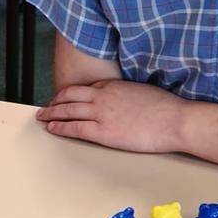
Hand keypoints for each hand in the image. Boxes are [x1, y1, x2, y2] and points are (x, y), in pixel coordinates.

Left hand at [36, 79, 186, 152]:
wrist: (175, 120)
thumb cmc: (166, 108)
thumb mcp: (143, 91)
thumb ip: (127, 93)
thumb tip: (123, 100)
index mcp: (114, 85)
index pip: (86, 87)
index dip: (72, 93)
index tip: (66, 98)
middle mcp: (103, 96)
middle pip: (70, 95)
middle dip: (55, 101)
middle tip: (46, 106)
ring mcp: (102, 113)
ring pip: (67, 111)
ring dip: (51, 113)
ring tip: (42, 116)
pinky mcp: (103, 132)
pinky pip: (74, 128)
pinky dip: (60, 127)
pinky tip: (52, 128)